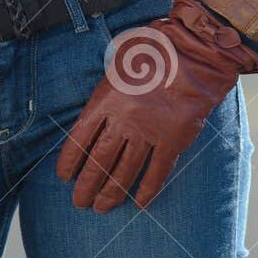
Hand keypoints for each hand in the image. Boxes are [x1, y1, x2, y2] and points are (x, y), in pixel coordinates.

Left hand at [56, 0, 257, 212]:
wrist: (193, 54)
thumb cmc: (154, 51)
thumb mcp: (118, 62)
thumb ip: (107, 88)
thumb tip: (99, 107)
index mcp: (105, 100)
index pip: (79, 139)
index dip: (70, 161)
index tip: (64, 176)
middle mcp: (123, 121)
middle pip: (98, 162)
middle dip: (86, 186)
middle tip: (80, 202)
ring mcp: (148, 134)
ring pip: (124, 173)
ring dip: (111, 194)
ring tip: (101, 207)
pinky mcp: (172, 142)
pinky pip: (156, 173)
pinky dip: (147, 190)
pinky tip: (138, 203)